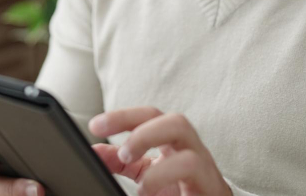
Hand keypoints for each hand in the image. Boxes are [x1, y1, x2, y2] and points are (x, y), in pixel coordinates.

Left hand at [89, 107, 232, 195]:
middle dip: (139, 124)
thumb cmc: (181, 192)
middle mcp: (190, 147)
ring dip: (149, 139)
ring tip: (130, 160)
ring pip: (183, 129)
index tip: (94, 126)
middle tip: (120, 149)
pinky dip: (161, 172)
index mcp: (173, 142)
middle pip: (172, 117)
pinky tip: (145, 188)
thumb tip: (95, 151)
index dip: (122, 117)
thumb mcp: (146, 174)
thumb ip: (121, 161)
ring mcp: (203, 162)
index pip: (150, 117)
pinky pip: (190, 164)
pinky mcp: (210, 182)